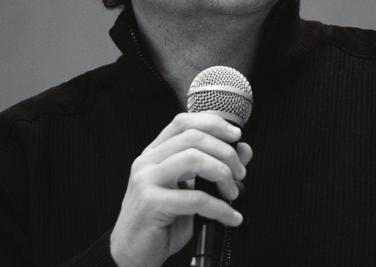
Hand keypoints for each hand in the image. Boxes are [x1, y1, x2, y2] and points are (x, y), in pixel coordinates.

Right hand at [110, 112, 252, 266]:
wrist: (132, 252)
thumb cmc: (160, 221)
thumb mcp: (189, 190)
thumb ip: (213, 167)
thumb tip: (243, 150)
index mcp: (154, 153)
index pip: (182, 122)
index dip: (212, 123)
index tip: (235, 135)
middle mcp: (147, 161)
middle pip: (193, 138)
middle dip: (225, 152)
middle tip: (239, 172)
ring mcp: (146, 180)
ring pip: (194, 159)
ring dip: (222, 173)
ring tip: (232, 192)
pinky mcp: (151, 203)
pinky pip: (195, 198)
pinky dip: (220, 207)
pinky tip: (229, 216)